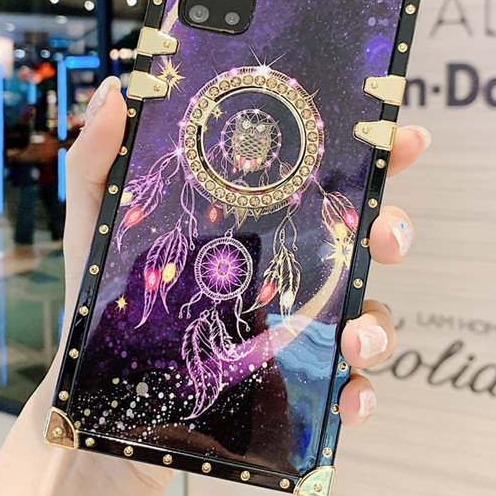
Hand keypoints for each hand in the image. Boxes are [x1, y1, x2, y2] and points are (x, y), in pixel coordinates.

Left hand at [64, 77, 428, 429]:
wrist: (96, 402)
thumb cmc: (102, 306)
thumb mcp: (97, 226)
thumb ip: (100, 162)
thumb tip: (117, 93)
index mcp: (250, 225)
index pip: (319, 182)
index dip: (369, 157)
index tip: (400, 139)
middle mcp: (281, 270)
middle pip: (358, 241)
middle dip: (390, 228)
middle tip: (384, 231)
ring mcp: (289, 327)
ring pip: (363, 312)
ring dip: (378, 319)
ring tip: (356, 333)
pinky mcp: (288, 382)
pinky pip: (343, 385)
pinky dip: (359, 392)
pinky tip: (348, 396)